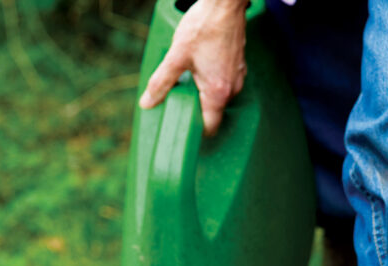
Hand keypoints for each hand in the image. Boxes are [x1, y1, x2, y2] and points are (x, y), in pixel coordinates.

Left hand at [139, 0, 247, 136]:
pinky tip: (201, 65)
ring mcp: (238, 77)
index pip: (209, 128)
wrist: (225, 2)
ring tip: (191, 75)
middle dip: (196, 107)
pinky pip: (224, 83)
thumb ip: (161, 82)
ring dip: (203, 92)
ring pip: (218, 97)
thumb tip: (147, 103)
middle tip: (181, 95)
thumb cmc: (204, 26)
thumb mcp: (176, 56)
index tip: (182, 124)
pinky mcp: (239, 66)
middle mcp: (232, 89)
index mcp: (217, 92)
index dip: (195, 130)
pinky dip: (212, 80)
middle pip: (213, 112)